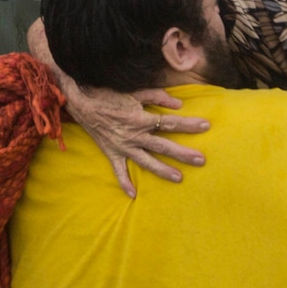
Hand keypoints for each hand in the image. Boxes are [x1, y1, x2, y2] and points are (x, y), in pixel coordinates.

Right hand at [65, 86, 210, 197]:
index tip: (206, 126)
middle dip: (183, 154)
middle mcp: (134, 136)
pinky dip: (124, 183)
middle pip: (163, 146)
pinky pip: (118, 170)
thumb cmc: (109, 94)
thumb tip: (179, 104)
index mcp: (141, 119)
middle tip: (201, 160)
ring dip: (163, 170)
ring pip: (146, 161)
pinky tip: (133, 195)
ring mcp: (122, 146)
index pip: (171, 123)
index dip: (189, 124)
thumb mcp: (134, 91)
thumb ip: (158, 97)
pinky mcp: (111, 152)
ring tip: (179, 178)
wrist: (80, 101)